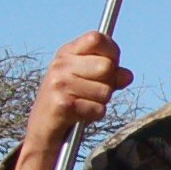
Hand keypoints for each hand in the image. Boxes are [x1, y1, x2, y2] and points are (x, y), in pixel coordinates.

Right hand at [13, 32, 129, 169]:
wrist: (43, 130)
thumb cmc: (70, 102)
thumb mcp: (88, 82)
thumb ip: (110, 75)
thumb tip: (127, 75)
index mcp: (67, 53)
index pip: (96, 38)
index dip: (111, 51)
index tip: (111, 64)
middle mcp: (61, 65)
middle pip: (107, 66)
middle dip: (108, 83)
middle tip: (92, 92)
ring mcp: (59, 84)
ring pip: (106, 91)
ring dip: (101, 102)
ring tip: (83, 104)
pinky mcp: (62, 105)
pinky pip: (99, 109)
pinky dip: (95, 115)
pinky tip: (79, 115)